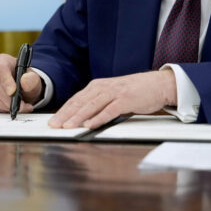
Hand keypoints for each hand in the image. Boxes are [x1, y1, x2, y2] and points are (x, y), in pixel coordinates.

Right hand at [0, 53, 42, 112]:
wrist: (23, 88)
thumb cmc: (27, 80)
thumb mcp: (33, 79)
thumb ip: (32, 80)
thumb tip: (25, 80)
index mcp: (3, 60)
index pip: (0, 69)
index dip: (6, 81)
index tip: (13, 92)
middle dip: (9, 99)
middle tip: (22, 106)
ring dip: (6, 106)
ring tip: (20, 108)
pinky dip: (2, 109)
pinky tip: (11, 108)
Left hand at [48, 70, 176, 129]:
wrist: (158, 84)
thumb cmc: (136, 91)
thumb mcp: (113, 93)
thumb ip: (99, 102)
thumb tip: (83, 117)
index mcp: (99, 85)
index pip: (77, 98)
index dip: (64, 110)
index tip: (53, 121)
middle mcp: (104, 87)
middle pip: (81, 102)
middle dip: (66, 114)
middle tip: (54, 125)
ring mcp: (115, 92)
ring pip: (92, 105)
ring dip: (79, 117)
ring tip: (68, 126)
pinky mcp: (126, 99)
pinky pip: (110, 110)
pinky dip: (99, 117)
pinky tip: (91, 124)